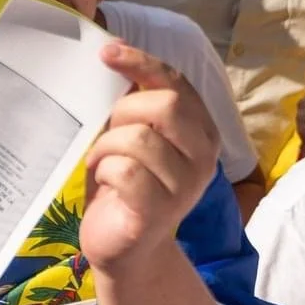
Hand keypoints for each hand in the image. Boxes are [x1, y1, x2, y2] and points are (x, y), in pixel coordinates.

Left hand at [80, 42, 220, 273]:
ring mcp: (186, 185)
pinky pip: (125, 171)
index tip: (106, 53)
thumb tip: (113, 53)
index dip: (142, 63)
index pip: (177, 82)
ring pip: (139, 138)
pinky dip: (104, 171)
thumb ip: (134, 104)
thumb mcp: (131, 137)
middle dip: (123, 112)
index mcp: (201, 130)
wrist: (126, 251)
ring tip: (100, 163)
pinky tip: (104, 182)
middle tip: (106, 136)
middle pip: (165, 105)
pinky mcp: (160, 211)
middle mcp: (204, 156)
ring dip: (106, 147)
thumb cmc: (125, 187)